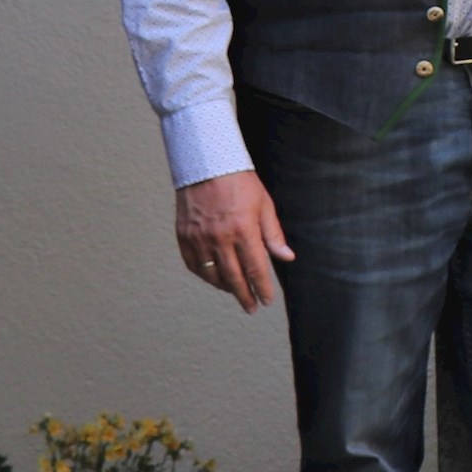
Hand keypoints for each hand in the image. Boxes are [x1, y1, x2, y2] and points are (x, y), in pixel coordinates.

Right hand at [174, 168, 293, 311]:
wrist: (206, 163)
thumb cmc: (239, 182)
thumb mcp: (264, 205)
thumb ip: (273, 234)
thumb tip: (286, 257)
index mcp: (244, 230)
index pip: (255, 269)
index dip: (262, 288)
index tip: (267, 300)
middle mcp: (220, 238)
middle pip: (234, 278)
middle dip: (244, 296)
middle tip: (251, 307)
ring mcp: (199, 238)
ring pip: (212, 275)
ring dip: (225, 288)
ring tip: (235, 292)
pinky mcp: (184, 236)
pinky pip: (193, 265)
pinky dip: (204, 276)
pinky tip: (214, 279)